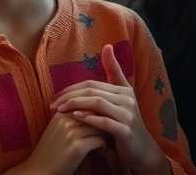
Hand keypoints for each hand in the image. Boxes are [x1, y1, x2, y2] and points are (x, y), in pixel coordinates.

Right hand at [8, 112, 105, 174]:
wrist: (39, 171)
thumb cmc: (51, 152)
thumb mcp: (58, 130)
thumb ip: (72, 118)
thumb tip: (94, 112)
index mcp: (61, 112)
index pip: (87, 104)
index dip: (98, 113)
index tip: (105, 121)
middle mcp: (65, 119)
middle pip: (95, 113)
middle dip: (104, 122)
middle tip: (110, 130)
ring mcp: (71, 132)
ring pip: (100, 126)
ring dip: (106, 134)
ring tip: (107, 141)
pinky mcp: (77, 146)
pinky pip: (100, 140)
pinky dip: (104, 146)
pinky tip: (103, 151)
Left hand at [51, 44, 168, 174]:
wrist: (142, 150)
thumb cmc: (125, 123)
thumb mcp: (120, 98)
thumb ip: (113, 74)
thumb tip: (107, 46)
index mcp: (124, 90)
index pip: (92, 84)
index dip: (71, 88)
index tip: (55, 96)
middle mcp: (127, 99)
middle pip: (93, 92)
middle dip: (69, 97)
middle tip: (53, 105)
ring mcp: (128, 114)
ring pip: (98, 103)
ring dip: (75, 105)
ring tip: (60, 110)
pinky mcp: (126, 131)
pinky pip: (105, 122)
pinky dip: (89, 118)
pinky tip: (76, 118)